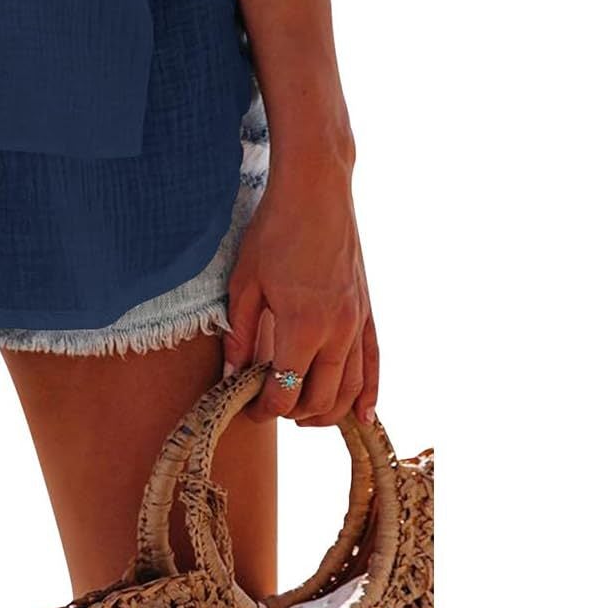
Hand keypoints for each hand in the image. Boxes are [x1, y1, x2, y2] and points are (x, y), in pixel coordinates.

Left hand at [221, 159, 379, 427]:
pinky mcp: (368, 311)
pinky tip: (362, 414)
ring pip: (352, 388)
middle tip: (269, 406)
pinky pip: (374, 362)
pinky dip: (369, 392)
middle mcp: (337, 332)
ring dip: (328, 411)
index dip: (265, 409)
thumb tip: (232, 377)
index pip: (286, 392)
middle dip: (293, 412)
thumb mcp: (245, 282)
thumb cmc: (274, 230)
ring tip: (303, 416)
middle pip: (321, 398)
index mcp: (302, 326)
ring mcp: (358, 322)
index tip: (247, 407)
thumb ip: (240, 334)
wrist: (316, 191)